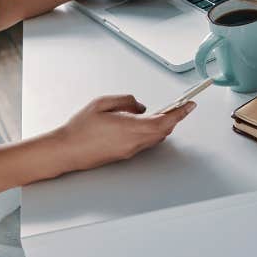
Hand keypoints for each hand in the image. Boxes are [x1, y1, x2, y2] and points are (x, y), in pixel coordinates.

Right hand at [52, 94, 196, 173]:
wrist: (67, 151)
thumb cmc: (80, 128)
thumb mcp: (103, 103)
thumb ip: (126, 101)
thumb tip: (140, 107)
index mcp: (130, 127)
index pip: (164, 121)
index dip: (180, 112)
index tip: (190, 104)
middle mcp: (134, 142)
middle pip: (163, 131)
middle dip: (174, 118)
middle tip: (180, 106)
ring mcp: (130, 151)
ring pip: (155, 138)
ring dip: (162, 125)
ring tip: (162, 112)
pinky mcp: (124, 155)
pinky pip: (145, 142)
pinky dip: (151, 132)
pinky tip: (144, 123)